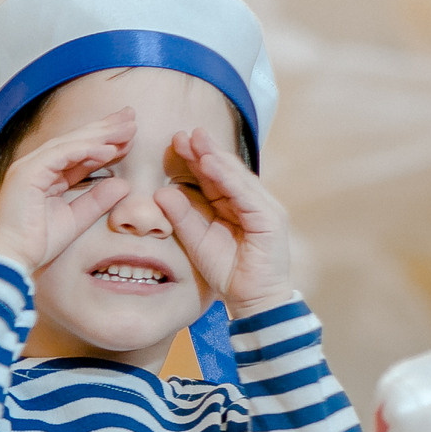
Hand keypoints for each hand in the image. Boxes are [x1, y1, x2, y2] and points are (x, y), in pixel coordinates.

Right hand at [0, 109, 135, 271]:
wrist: (13, 258)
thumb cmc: (37, 243)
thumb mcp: (76, 219)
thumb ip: (96, 200)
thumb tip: (123, 184)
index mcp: (45, 175)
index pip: (79, 152)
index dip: (105, 142)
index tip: (130, 135)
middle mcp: (35, 165)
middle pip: (75, 141)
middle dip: (105, 128)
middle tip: (132, 117)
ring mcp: (29, 166)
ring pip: (70, 143)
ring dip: (100, 135)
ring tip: (128, 128)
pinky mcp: (27, 173)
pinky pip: (61, 155)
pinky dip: (86, 150)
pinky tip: (109, 149)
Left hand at [159, 129, 293, 316]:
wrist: (253, 300)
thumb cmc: (228, 271)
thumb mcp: (197, 241)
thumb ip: (182, 218)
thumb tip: (160, 193)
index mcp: (236, 205)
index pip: (214, 177)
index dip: (196, 159)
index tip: (175, 142)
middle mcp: (252, 202)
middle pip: (226, 171)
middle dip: (205, 150)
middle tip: (183, 132)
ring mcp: (264, 208)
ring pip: (236, 177)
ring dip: (216, 157)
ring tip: (196, 140)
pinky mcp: (269, 219)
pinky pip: (246, 194)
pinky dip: (228, 178)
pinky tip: (212, 163)